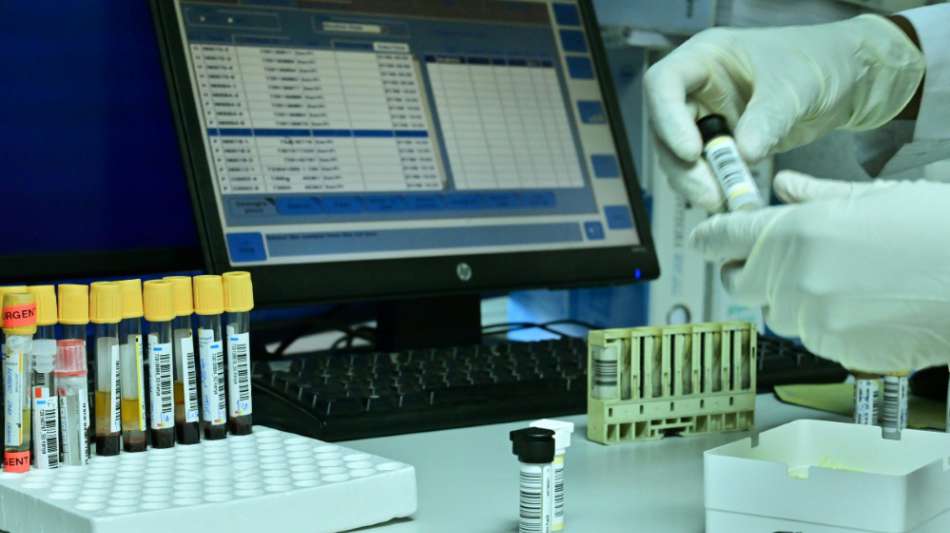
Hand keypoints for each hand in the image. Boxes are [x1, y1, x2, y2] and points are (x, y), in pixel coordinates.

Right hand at [644, 16, 923, 211]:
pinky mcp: (722, 144)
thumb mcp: (796, 86)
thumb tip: (741, 156)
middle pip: (665, 129)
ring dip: (696, 183)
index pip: (663, 84)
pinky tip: (732, 200)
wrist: (851, 80)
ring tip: (725, 203)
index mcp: (705, 58)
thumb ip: (768, 119)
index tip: (691, 152)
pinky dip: (715, 187)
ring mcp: (707, 118)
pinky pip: (705, 170)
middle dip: (684, 166)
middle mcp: (697, 88)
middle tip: (711, 195)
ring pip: (679, 156)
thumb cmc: (821, 63)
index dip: (668, 119)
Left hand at [690, 171, 949, 372]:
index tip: (703, 240)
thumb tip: (785, 188)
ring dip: (794, 297)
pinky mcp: (837, 352)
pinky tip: (864, 304)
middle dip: (747, 270)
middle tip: (777, 258)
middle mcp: (794, 279)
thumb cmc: (937, 230)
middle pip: (737, 282)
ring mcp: (814, 321)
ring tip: (847, 279)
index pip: (721, 238)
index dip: (708, 238)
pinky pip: (811, 337)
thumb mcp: (874, 197)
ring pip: (777, 312)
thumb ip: (816, 196)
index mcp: (795, 232)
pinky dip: (825, 323)